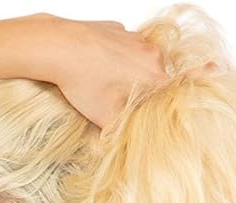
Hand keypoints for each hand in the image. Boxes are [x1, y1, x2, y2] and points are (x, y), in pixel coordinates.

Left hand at [37, 13, 170, 128]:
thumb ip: (127, 129)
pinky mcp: (120, 30)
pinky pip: (125, 50)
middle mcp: (151, 54)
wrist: (60, 48)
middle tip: (118, 101)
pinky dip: (116, 60)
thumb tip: (133, 139)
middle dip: (142, 93)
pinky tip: (97, 68)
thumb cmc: (84, 81)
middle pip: (155, 80)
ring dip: (128, 76)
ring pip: (140, 64)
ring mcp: (136, 38)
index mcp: (154, 76)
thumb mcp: (106, 118)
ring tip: (104, 84)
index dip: (167, 101)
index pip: (175, 91)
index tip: (161, 101)